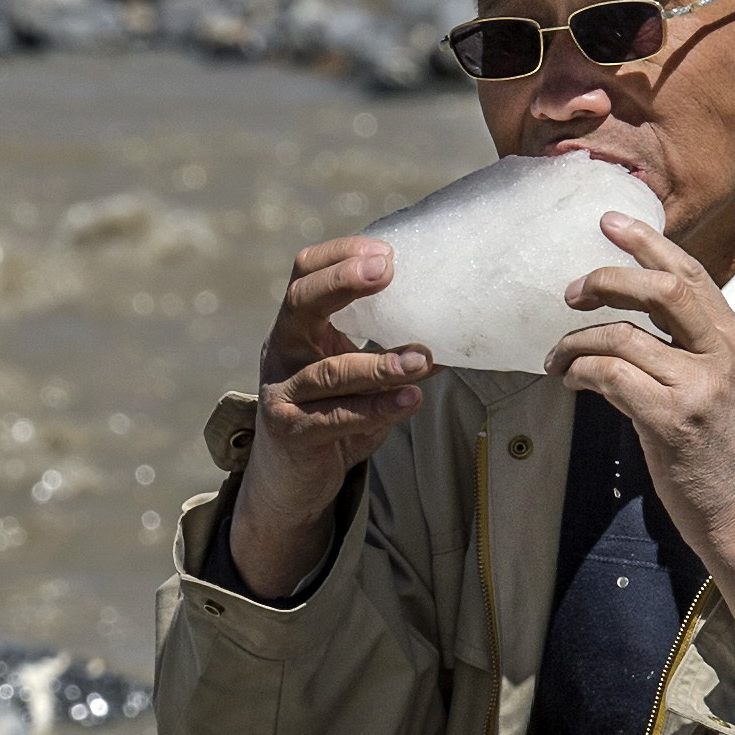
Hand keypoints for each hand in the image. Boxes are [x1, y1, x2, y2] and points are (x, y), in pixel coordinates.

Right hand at [231, 237, 436, 600]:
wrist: (289, 483)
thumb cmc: (331, 416)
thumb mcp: (356, 376)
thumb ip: (390, 350)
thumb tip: (453, 331)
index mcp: (296, 327)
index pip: (305, 272)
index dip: (340, 255)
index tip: (386, 252)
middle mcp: (282, 353)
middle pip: (300, 303)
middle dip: (343, 282)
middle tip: (386, 271)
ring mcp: (282, 394)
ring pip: (330, 371)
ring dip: (380, 363)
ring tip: (422, 358)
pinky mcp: (294, 434)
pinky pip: (339, 417)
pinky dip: (378, 408)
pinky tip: (411, 400)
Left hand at [544, 210, 734, 651]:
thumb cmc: (724, 456)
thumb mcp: (722, 389)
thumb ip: (690, 351)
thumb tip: (631, 327)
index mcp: (734, 339)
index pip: (690, 274)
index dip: (648, 243)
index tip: (609, 223)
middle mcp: (721, 353)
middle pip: (661, 289)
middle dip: (609, 279)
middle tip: (572, 290)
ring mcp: (697, 386)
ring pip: (623, 338)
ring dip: (577, 342)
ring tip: (556, 358)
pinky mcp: (670, 419)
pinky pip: (611, 377)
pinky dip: (582, 373)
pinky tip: (571, 382)